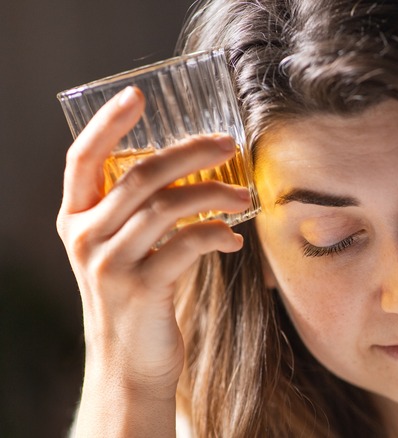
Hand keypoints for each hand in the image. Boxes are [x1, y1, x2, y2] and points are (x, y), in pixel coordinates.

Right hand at [57, 86, 248, 434]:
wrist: (129, 362)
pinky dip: (216, 233)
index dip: (108, 123)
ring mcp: (108, 264)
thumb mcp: (124, 247)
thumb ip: (142, 210)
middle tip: (228, 144)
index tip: (137, 94)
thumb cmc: (137, 294)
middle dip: (190, 153)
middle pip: (140, 175)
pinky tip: (233, 238)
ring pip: (166, 206)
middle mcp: (84, 236)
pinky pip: (186, 244)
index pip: (82, 158)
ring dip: (214, 193)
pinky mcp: (141, 288)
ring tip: (245, 194)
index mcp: (76, 217)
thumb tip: (197, 166)